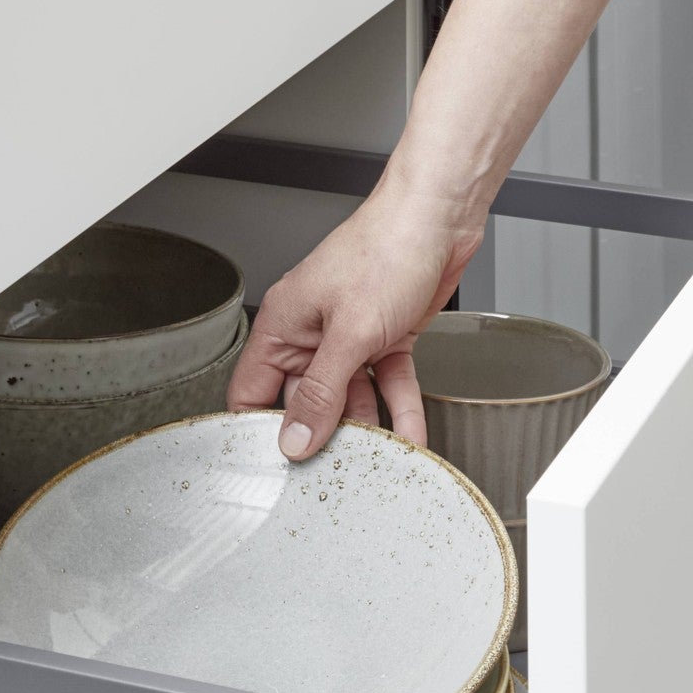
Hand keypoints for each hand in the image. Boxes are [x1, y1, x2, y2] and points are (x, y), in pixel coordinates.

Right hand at [226, 179, 483, 459]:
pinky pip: (387, 386)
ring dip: (366, 430)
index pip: (251, 390)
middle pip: (304, 402)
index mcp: (284, 325)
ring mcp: (349, 338)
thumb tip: (295, 438)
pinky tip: (410, 439)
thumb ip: (322, 392)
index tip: (272, 468)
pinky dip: (400, 411)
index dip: (257, 429)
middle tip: (330, 474)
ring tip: (374, 462)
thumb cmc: (386, 249)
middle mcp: (312, 334)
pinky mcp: (386, 339)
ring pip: (350, 399)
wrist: (441, 218)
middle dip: (318, 437)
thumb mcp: (349, 332)